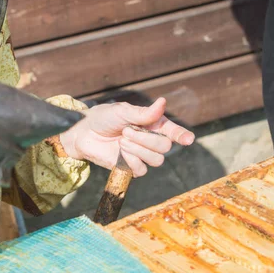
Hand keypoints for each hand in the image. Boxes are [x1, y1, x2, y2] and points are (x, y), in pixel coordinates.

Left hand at [60, 98, 194, 176]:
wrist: (84, 133)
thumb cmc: (103, 118)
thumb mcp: (122, 111)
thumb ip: (142, 113)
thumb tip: (162, 102)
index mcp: (153, 124)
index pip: (173, 132)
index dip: (182, 135)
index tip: (189, 139)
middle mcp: (150, 140)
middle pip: (165, 147)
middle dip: (147, 140)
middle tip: (126, 131)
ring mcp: (142, 155)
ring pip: (156, 160)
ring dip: (138, 149)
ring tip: (122, 140)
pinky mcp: (131, 167)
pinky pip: (142, 170)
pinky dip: (132, 160)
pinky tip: (121, 152)